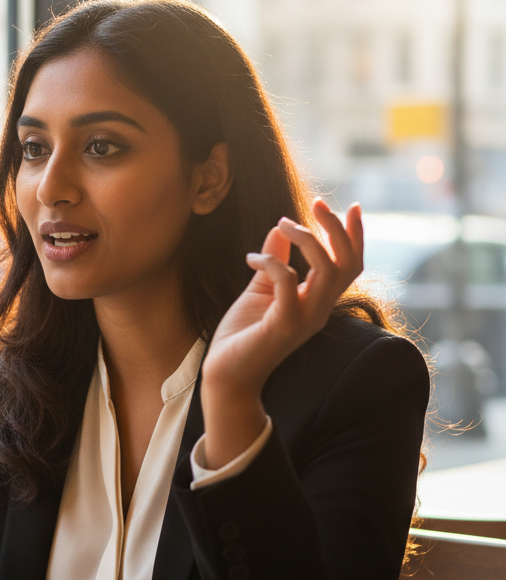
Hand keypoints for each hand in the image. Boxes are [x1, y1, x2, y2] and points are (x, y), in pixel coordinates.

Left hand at [199, 200, 363, 467]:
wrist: (225, 375)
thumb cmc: (243, 336)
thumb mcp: (260, 290)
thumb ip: (275, 262)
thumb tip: (279, 227)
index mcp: (317, 302)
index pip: (350, 266)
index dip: (354, 236)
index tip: (352, 206)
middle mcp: (319, 310)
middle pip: (347, 263)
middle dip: (336, 229)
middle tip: (317, 204)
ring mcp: (304, 318)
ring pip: (326, 269)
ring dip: (307, 240)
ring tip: (282, 224)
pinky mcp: (283, 325)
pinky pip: (287, 282)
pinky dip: (271, 262)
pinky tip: (250, 259)